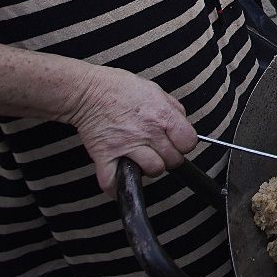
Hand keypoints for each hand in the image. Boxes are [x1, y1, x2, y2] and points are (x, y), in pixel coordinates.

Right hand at [63, 64, 198, 193]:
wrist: (87, 91)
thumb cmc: (119, 89)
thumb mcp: (156, 91)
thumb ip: (173, 109)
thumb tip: (182, 124)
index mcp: (162, 116)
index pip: (188, 142)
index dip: (184, 144)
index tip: (177, 142)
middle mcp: (148, 133)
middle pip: (173, 160)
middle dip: (168, 156)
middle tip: (157, 149)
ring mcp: (127, 146)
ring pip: (153, 171)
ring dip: (148, 168)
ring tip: (141, 159)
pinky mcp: (106, 156)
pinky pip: (113, 183)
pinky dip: (116, 187)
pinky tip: (120, 178)